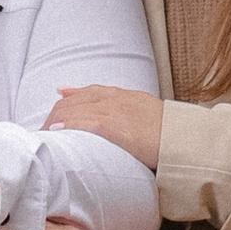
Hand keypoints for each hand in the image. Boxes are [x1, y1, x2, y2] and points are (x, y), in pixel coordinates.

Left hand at [46, 83, 164, 167]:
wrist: (186, 139)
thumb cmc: (172, 132)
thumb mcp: (152, 114)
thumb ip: (136, 113)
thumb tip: (130, 125)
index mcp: (127, 96)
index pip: (92, 90)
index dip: (73, 94)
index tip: (60, 96)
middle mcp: (118, 100)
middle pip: (79, 99)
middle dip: (59, 111)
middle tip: (45, 125)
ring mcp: (117, 113)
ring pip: (78, 109)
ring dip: (57, 119)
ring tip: (44, 130)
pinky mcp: (118, 129)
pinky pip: (88, 123)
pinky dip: (70, 124)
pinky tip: (58, 129)